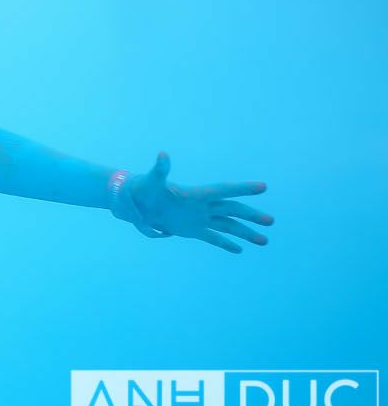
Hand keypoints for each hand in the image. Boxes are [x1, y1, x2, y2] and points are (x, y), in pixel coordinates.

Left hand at [126, 152, 272, 253]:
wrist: (136, 203)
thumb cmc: (144, 189)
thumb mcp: (152, 181)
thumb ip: (160, 169)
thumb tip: (162, 155)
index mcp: (196, 194)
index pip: (224, 190)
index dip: (242, 188)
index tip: (263, 186)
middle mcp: (202, 206)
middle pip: (232, 210)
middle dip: (251, 215)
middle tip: (270, 220)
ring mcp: (199, 218)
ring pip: (228, 226)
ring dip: (245, 233)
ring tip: (264, 241)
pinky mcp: (192, 230)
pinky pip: (213, 238)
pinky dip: (225, 244)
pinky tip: (239, 250)